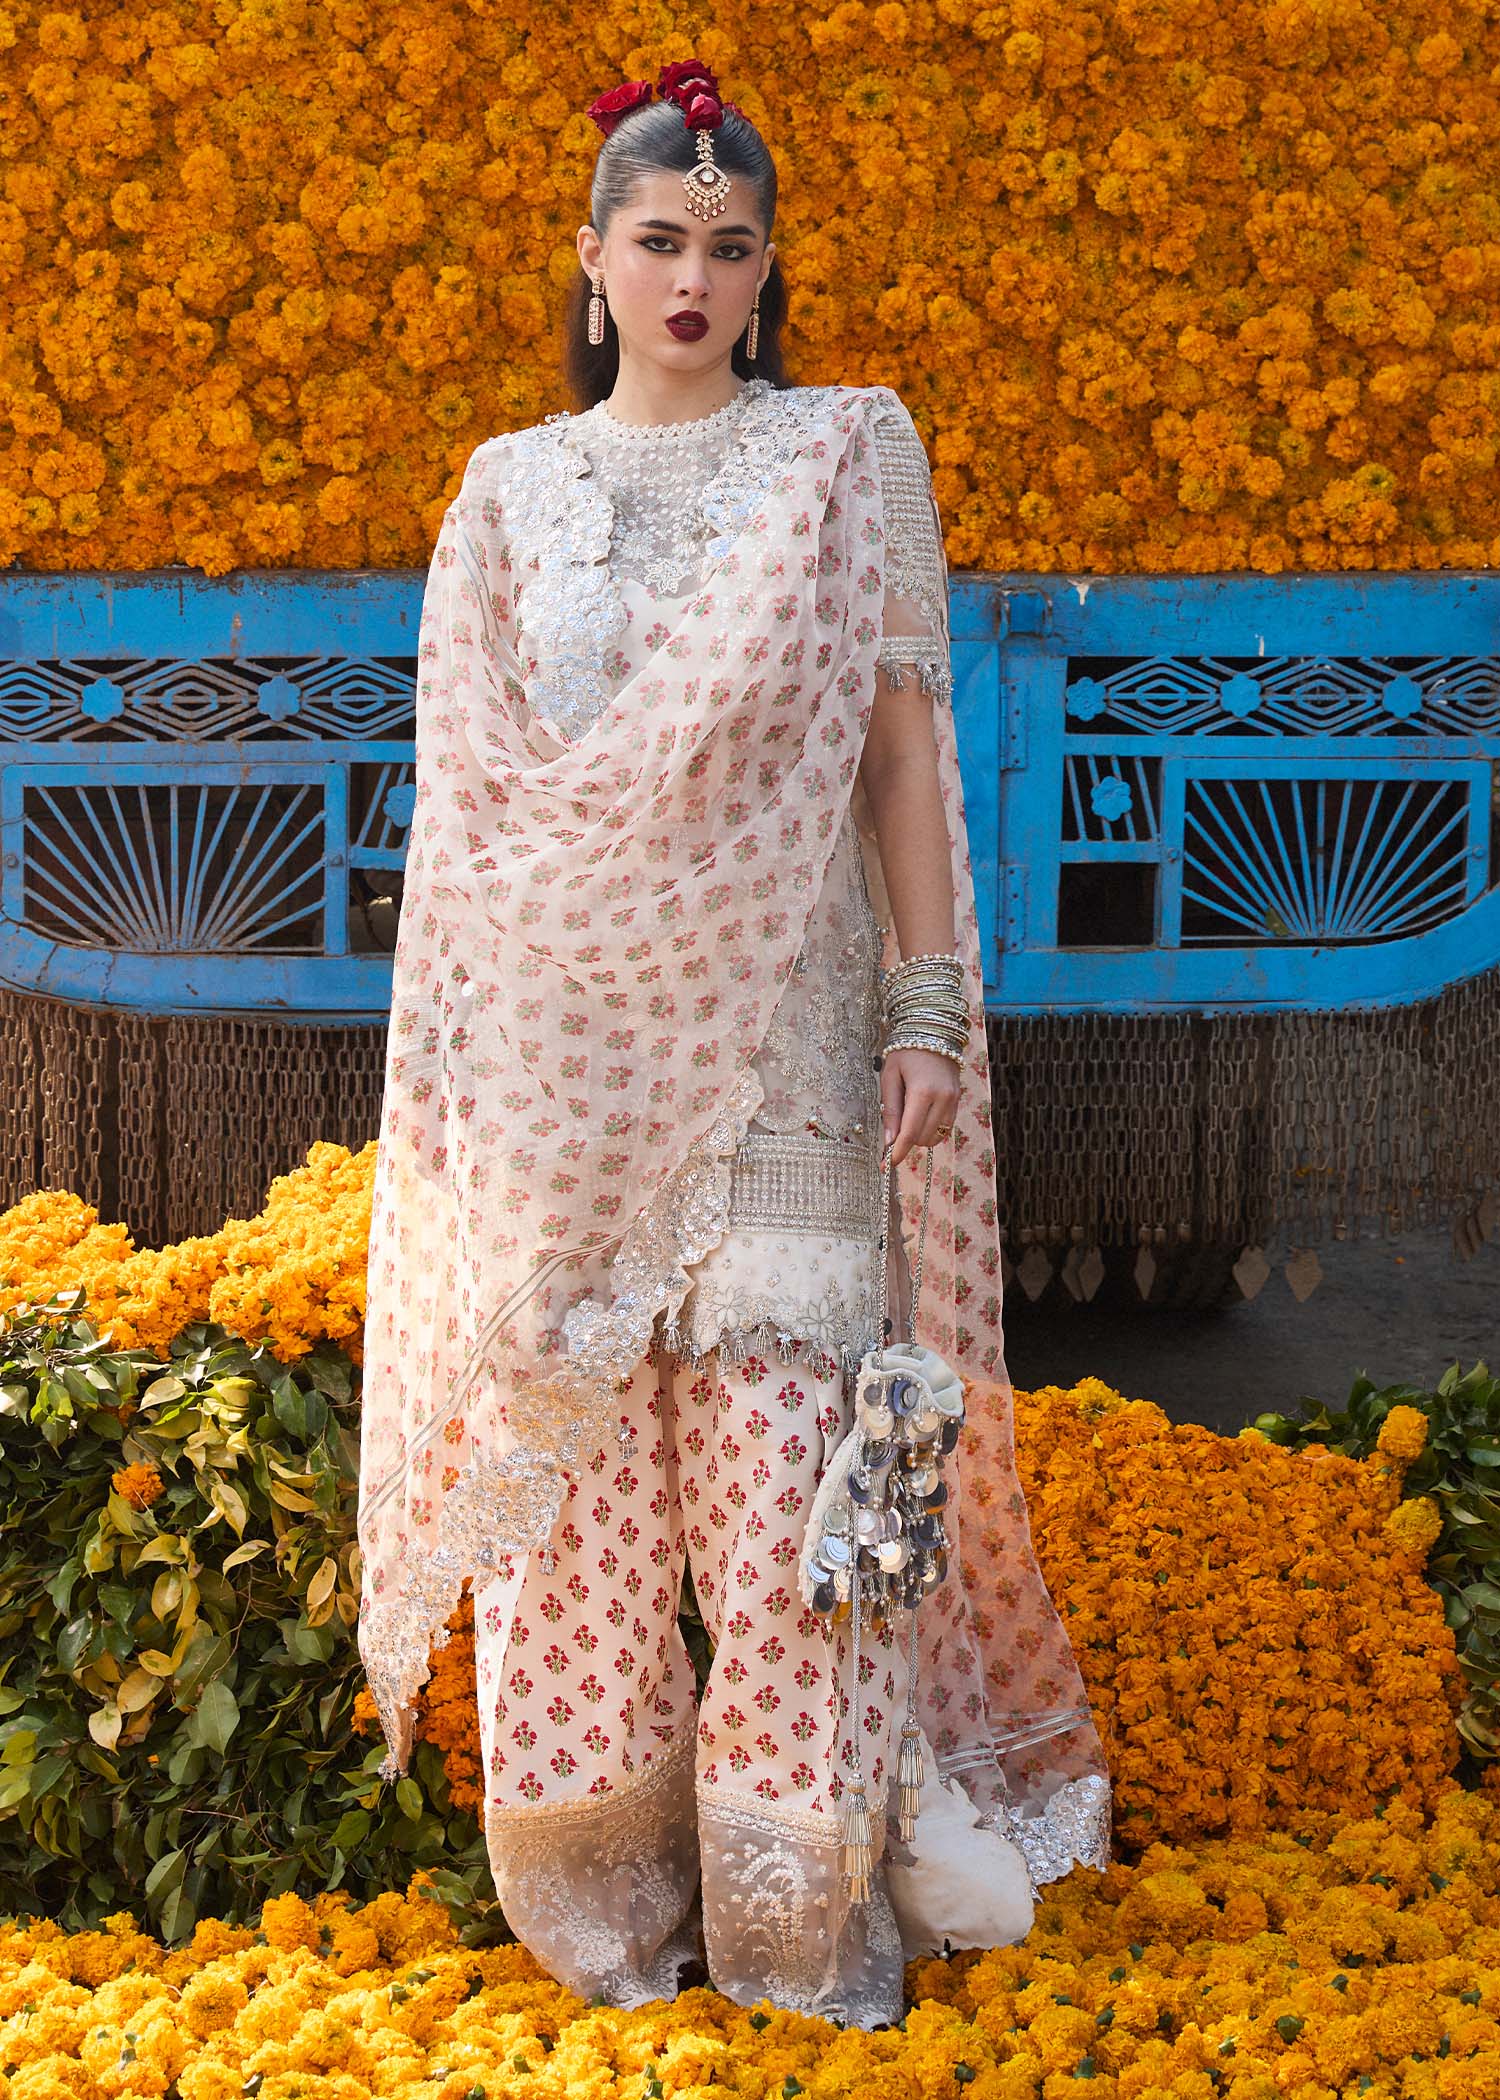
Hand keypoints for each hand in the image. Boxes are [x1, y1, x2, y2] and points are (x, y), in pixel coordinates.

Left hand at [879, 1045, 959, 1164]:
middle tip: (891, 1133)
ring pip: (937, 1136)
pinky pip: (945, 1127)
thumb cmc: (906, 1051)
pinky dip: (931, 1130)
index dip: (898, 1152)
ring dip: (920, 1137)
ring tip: (905, 1120)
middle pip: (924, 1138)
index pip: (911, 1133)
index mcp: (923, 1092)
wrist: (934, 1031)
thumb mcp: (890, 1076)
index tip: (886, 1164)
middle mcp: (943, 1098)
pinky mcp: (958, 1100)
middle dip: (906, 1142)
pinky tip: (919, 1118)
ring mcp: (954, 1100)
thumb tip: (888, 1140)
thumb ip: (890, 1109)